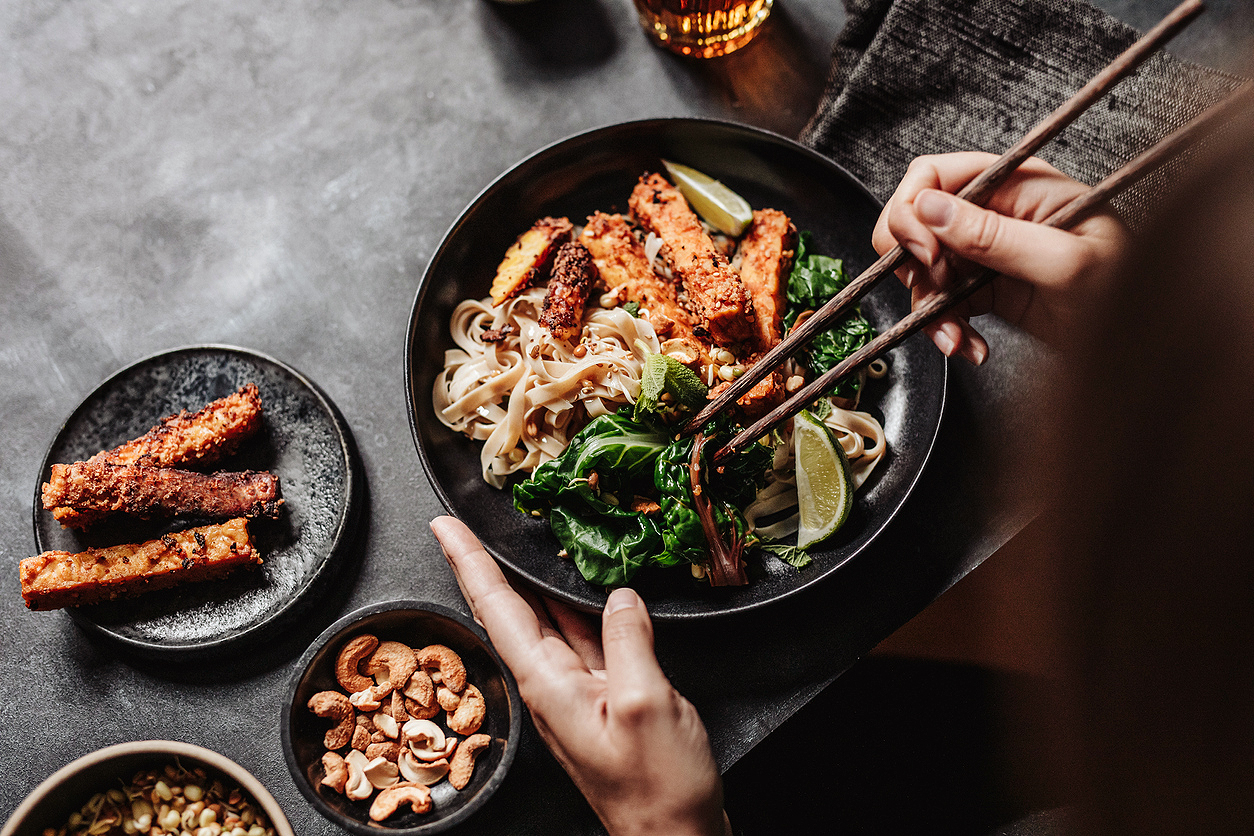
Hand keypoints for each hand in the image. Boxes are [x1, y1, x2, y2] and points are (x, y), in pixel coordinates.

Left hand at [430, 516, 729, 835]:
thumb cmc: (658, 789)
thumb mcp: (645, 703)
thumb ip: (629, 642)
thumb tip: (620, 597)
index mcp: (547, 684)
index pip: (496, 607)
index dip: (469, 562)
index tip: (443, 526)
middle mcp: (552, 685)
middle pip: (510, 611)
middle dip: (484, 565)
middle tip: (464, 523)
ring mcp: (576, 694)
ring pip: (546, 622)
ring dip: (530, 581)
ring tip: (515, 542)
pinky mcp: (604, 701)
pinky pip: (582, 641)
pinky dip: (577, 608)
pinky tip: (587, 590)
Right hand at [872, 152, 1128, 360]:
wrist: (1147, 350)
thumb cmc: (1130, 296)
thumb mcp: (1063, 263)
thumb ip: (994, 234)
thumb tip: (931, 209)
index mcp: (1020, 185)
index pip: (936, 174)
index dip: (914, 210)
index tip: (925, 253)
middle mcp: (998, 213)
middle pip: (917, 221)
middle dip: (914, 262)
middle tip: (934, 290)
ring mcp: (989, 253)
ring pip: (923, 269)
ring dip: (928, 306)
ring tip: (956, 338)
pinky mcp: (986, 291)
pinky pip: (940, 303)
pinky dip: (944, 328)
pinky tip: (968, 346)